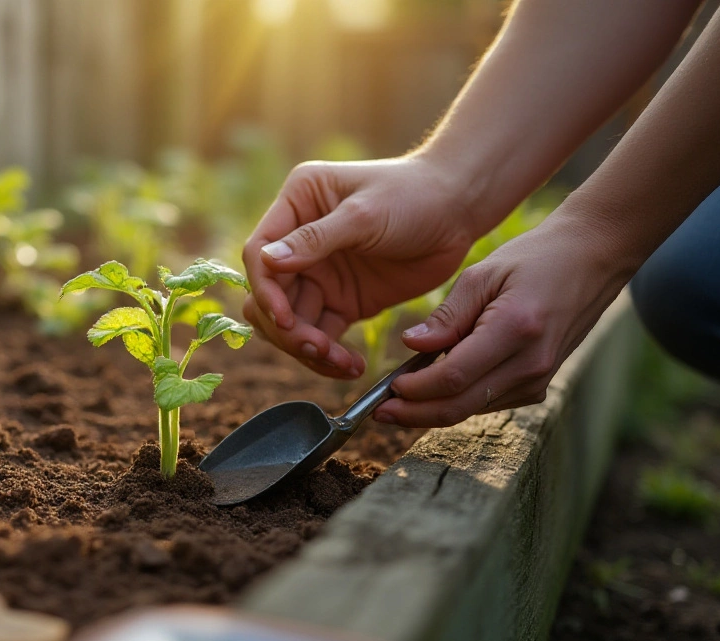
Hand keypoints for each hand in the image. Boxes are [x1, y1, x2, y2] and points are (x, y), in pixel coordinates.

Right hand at [242, 157, 477, 378]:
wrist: (460, 210)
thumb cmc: (413, 195)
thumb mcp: (364, 214)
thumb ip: (316, 239)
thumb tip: (267, 262)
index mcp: (296, 205)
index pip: (259, 254)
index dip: (266, 290)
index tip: (286, 319)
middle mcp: (299, 242)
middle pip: (269, 295)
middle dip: (286, 327)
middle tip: (316, 347)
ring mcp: (319, 275)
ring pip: (291, 323)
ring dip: (306, 347)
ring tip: (339, 362)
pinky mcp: (342, 302)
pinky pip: (321, 336)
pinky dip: (329, 357)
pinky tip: (351, 367)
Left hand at [379, 212, 632, 426]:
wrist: (593, 258)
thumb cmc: (535, 257)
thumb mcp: (483, 274)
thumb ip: (448, 315)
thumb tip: (411, 346)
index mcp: (515, 330)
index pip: (453, 377)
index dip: (416, 389)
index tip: (387, 388)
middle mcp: (531, 363)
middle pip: (461, 405)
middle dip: (415, 413)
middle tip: (380, 411)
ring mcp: (539, 378)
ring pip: (474, 408)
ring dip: (433, 408)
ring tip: (398, 400)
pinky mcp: (540, 383)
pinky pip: (489, 401)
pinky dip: (458, 399)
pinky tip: (433, 388)